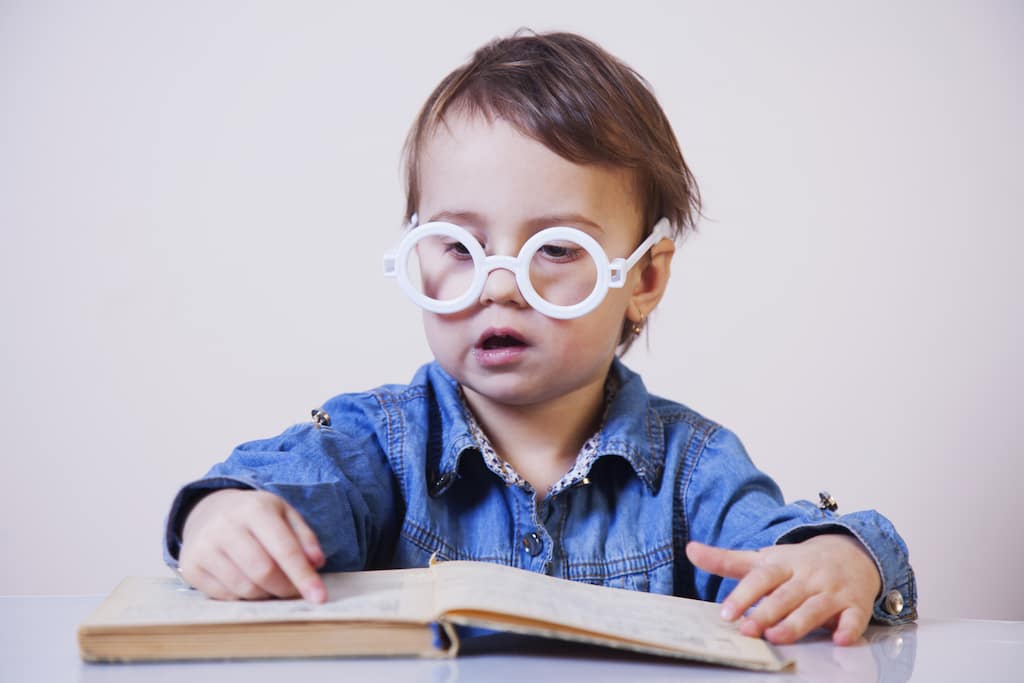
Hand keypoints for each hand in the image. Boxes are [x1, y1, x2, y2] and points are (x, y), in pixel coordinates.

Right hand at [179, 489, 326, 602]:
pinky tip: (248, 582)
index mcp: (255, 508)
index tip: (320, 598)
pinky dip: (244, 596)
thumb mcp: (284, 515)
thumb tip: (316, 563)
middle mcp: (225, 525)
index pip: (284, 549)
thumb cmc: (255, 516)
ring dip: (266, 595)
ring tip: (272, 584)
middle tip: (294, 591)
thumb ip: (304, 537)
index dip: (303, 576)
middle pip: (263, 572)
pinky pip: (225, 596)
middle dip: (285, 588)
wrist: (208, 511)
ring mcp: (204, 546)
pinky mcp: (191, 566)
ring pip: (244, 588)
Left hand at [686, 535, 880, 645]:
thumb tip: (690, 549)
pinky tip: (839, 639)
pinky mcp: (855, 604)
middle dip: (765, 613)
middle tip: (746, 630)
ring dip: (796, 623)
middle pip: (784, 595)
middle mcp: (807, 576)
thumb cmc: (799, 562)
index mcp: (783, 564)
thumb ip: (727, 560)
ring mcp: (832, 590)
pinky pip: (854, 618)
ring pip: (814, 608)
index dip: (743, 594)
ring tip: (777, 637)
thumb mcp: (763, 558)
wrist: (852, 552)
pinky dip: (849, 628)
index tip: (725, 613)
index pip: (760, 578)